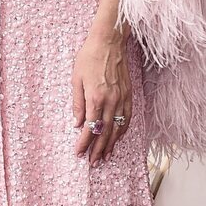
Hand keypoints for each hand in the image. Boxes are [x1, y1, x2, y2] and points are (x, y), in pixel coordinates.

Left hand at [72, 24, 131, 165]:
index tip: (79, 153)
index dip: (84, 143)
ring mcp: (122, 98)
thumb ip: (77, 103)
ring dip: (112, 144)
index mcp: (96, 97)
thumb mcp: (76, 79)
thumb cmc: (89, 57)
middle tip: (93, 163)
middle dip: (98, 149)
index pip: (90, 127)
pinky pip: (127, 117)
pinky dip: (123, 130)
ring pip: (118, 127)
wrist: (109, 41)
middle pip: (105, 132)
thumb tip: (77, 124)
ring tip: (106, 156)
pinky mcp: (129, 94)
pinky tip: (118, 137)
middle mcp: (111, 100)